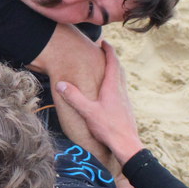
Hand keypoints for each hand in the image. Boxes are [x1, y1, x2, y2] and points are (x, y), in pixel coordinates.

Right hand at [56, 41, 144, 166]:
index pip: (113, 63)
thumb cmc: (109, 128)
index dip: (109, 51)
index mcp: (113, 87)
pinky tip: (108, 92)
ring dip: (114, 71)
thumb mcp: (88, 112)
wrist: (127, 145)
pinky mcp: (126, 108)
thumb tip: (61, 84)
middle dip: (112, 58)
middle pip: (119, 69)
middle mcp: (121, 91)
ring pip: (121, 80)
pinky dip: (115, 83)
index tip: (104, 42)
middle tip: (104, 52)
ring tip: (105, 69)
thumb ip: (74, 97)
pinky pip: (121, 90)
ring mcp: (125, 100)